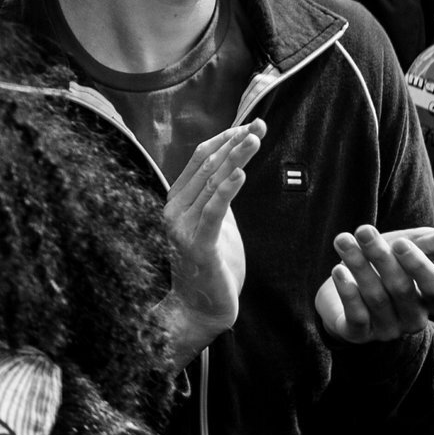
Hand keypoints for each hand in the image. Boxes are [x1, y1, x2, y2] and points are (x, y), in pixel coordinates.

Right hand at [159, 120, 260, 366]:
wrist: (199, 310)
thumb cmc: (211, 268)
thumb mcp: (216, 225)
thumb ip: (217, 198)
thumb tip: (233, 168)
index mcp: (177, 201)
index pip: (199, 160)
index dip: (224, 139)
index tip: (249, 125)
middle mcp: (174, 209)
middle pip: (206, 166)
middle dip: (234, 143)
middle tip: (259, 126)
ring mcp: (183, 227)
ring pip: (211, 183)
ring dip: (235, 159)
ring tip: (255, 140)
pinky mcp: (198, 245)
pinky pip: (213, 212)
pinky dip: (227, 190)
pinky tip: (241, 174)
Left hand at [314, 222, 433, 344]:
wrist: (347, 282)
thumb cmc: (389, 262)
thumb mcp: (414, 247)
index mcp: (432, 300)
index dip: (419, 266)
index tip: (400, 243)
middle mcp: (414, 319)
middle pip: (401, 289)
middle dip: (381, 257)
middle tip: (363, 230)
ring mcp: (387, 329)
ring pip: (376, 298)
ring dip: (359, 266)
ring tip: (343, 240)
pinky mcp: (360, 334)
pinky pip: (357, 317)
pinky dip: (348, 293)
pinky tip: (338, 271)